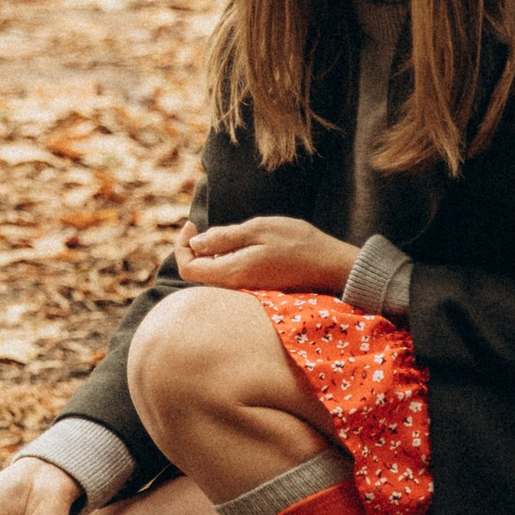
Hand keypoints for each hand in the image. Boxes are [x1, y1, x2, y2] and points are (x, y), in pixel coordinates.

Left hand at [174, 216, 359, 294]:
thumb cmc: (299, 243)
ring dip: (212, 253)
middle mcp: (236, 286)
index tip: (192, 226)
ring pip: (214, 274)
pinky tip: (243, 245)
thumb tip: (195, 244)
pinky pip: (230, 275)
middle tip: (204, 227)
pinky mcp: (257, 287)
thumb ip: (224, 238)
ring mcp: (246, 289)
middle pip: (198, 273)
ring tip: (229, 233)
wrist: (332, 266)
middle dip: (194, 249)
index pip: (188, 268)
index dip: (182, 247)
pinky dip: (226, 259)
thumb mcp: (260, 230)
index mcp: (233, 272)